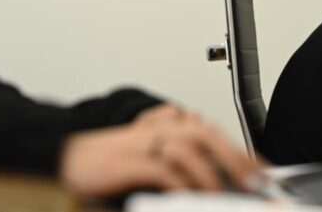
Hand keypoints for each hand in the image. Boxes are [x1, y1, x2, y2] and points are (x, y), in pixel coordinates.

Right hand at [58, 105, 261, 198]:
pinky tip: (193, 196)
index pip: (209, 129)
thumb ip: (172, 159)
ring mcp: (139, 141)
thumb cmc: (103, 164)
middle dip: (236, 157)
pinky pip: (161, 167)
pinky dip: (181, 182)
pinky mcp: (125, 160)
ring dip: (214, 171)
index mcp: (161, 125)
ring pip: (189, 146)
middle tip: (259, 182)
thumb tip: (207, 176)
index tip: (262, 170)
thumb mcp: (143, 157)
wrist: (59, 159)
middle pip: (205, 133)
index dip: (239, 149)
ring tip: (232, 192)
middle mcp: (154, 128)